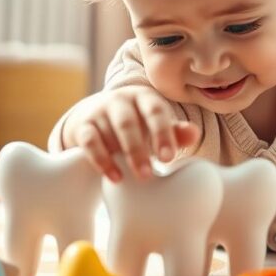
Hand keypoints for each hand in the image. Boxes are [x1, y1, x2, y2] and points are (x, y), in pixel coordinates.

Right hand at [65, 86, 199, 181]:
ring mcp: (99, 112)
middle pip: (128, 122)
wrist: (95, 118)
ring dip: (121, 155)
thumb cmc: (136, 124)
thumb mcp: (155, 126)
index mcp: (144, 98)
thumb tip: (194, 133)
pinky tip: (115, 176)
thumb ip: (174, 132)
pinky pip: (89, 142)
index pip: (155, 111)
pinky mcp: (82, 126)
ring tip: (136, 177)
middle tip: (148, 175)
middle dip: (138, 149)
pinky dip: (101, 160)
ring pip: (109, 132)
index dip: (162, 133)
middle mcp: (120, 100)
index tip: (169, 158)